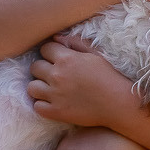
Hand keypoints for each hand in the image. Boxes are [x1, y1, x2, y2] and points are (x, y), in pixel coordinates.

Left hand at [27, 36, 143, 128]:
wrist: (118, 103)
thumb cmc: (109, 76)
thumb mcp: (94, 54)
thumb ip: (74, 43)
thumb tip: (56, 37)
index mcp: (67, 59)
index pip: (44, 49)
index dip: (50, 53)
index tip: (57, 59)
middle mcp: (57, 75)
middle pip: (34, 67)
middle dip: (43, 69)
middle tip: (53, 74)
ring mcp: (55, 95)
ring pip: (31, 88)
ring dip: (39, 87)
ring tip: (49, 89)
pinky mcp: (56, 112)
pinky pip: (37, 107)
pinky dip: (42, 105)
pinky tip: (52, 103)